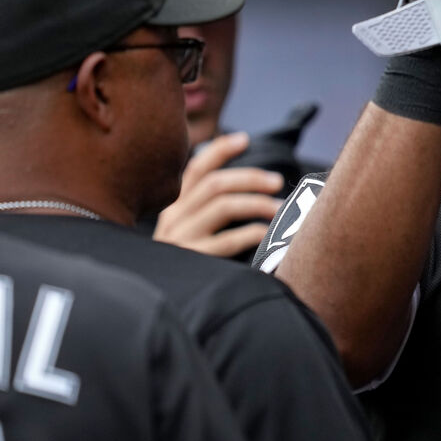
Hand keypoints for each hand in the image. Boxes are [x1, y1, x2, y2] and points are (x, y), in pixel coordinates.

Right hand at [154, 132, 284, 257]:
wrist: (161, 301)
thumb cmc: (185, 264)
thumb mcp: (189, 231)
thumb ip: (208, 207)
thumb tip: (252, 184)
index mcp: (174, 207)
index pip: (195, 169)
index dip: (220, 150)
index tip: (244, 139)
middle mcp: (174, 218)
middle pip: (215, 184)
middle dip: (250, 178)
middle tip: (276, 181)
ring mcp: (181, 240)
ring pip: (223, 206)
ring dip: (257, 203)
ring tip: (279, 208)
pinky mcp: (192, 261)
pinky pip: (228, 241)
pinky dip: (253, 233)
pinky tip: (269, 234)